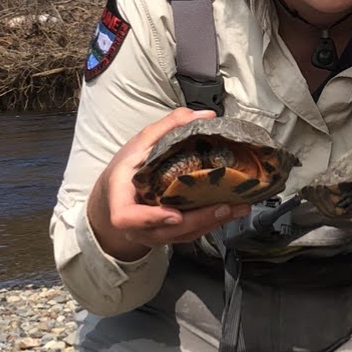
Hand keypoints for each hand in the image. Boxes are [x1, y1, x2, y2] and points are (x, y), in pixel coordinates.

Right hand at [86, 108, 250, 261]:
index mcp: (121, 200)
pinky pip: (190, 234)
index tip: (174, 214)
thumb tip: (204, 116)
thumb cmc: (125, 170)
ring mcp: (153, 234)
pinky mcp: (168, 235)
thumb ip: (170, 126)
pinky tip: (230, 211)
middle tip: (224, 205)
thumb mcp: (141, 143)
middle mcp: (137, 224)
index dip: (150, 218)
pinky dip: (211, 223)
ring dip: (211, 223)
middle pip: (166, 231)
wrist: (115, 195)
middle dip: (198, 220)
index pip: (127, 217)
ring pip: (182, 235)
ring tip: (236, 208)